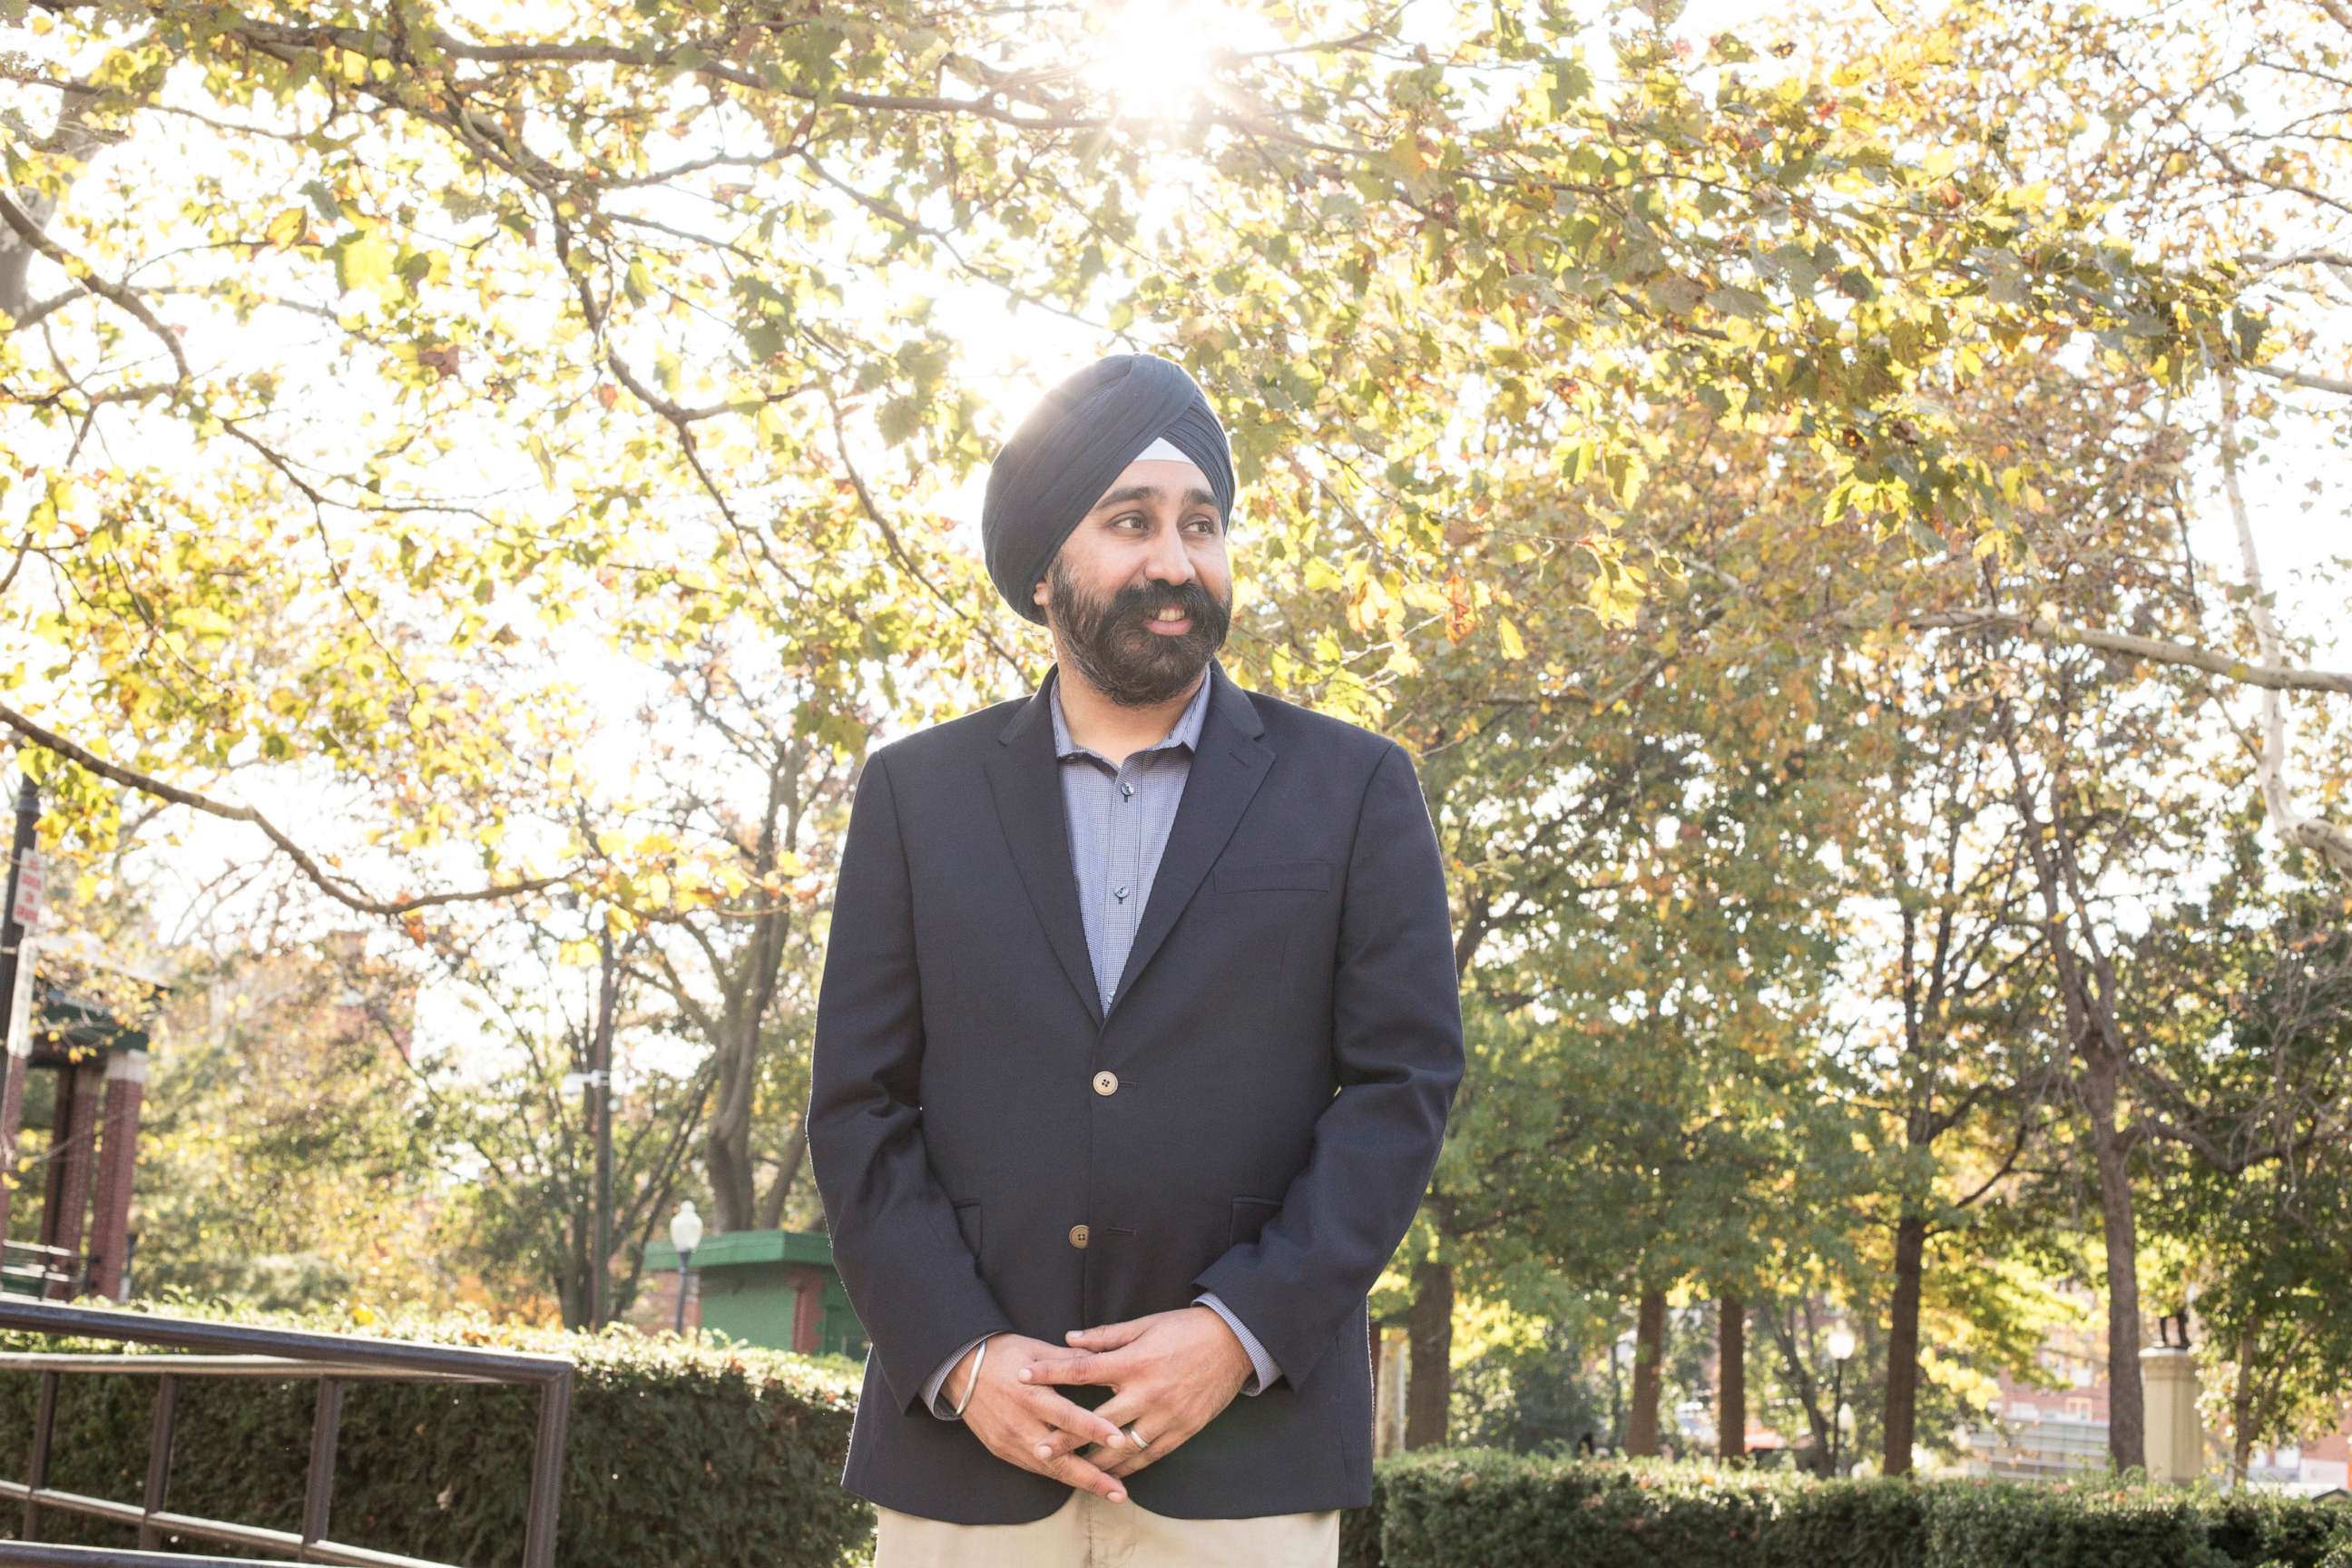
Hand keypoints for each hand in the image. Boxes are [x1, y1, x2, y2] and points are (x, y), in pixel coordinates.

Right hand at [950, 1334, 1138, 1501]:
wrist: (958, 1368)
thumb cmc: (1002, 1353)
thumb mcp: (1036, 1349)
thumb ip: (1070, 1361)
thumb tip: (1106, 1360)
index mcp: (1030, 1395)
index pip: (1067, 1416)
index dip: (1094, 1429)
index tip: (1120, 1440)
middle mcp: (1019, 1424)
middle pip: (1059, 1458)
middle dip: (1092, 1477)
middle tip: (1120, 1492)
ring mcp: (1009, 1442)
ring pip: (1049, 1470)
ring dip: (1080, 1481)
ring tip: (1110, 1490)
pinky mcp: (1002, 1450)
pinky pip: (1035, 1467)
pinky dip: (1059, 1474)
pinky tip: (1080, 1479)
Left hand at [1019, 1307, 1253, 1478]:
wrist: (1235, 1342)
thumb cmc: (1185, 1329)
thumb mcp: (1145, 1324)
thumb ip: (1105, 1337)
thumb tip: (1069, 1339)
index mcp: (1135, 1361)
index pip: (1083, 1369)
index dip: (1051, 1373)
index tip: (1023, 1378)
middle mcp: (1147, 1391)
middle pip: (1097, 1419)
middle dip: (1066, 1436)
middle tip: (1039, 1449)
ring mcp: (1166, 1414)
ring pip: (1123, 1446)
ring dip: (1095, 1460)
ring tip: (1071, 1471)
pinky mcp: (1182, 1429)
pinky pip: (1150, 1454)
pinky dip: (1129, 1466)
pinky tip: (1111, 1474)